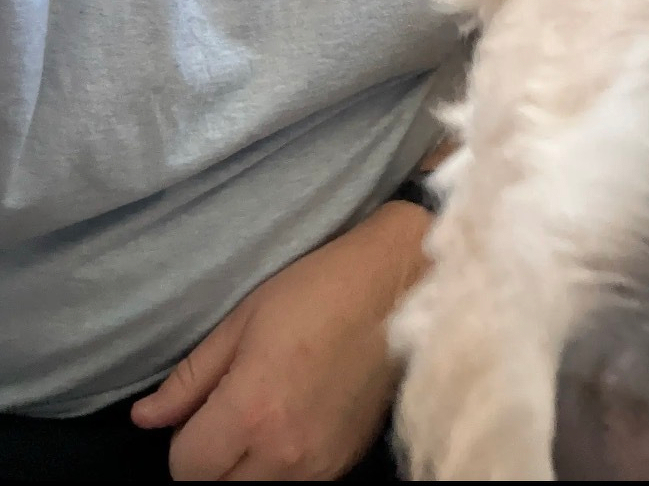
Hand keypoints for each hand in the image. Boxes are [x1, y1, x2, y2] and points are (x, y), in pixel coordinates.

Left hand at [131, 200, 429, 479]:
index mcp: (250, 411)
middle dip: (208, 463)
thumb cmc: (317, 289)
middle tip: (224, 418)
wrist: (397, 287)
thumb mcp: (244, 319)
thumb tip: (144, 418)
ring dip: (244, 471)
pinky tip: (291, 426)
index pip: (185, 468)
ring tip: (258, 422)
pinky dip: (280, 470)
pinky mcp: (345, 464)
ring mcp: (319, 465)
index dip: (182, 439)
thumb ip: (191, 377)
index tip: (200, 410)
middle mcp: (283, 452)